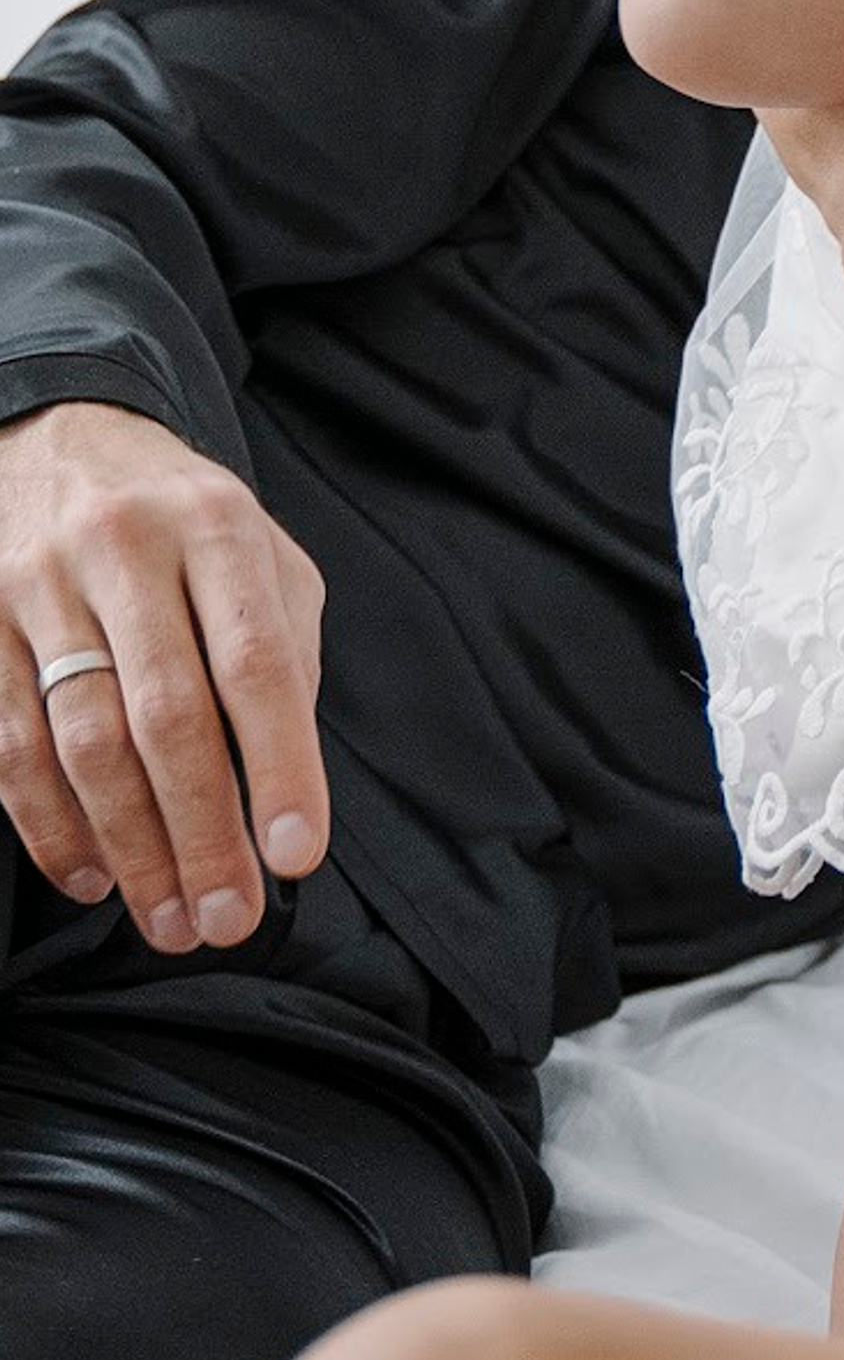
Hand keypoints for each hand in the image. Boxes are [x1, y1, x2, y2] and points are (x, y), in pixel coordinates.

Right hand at [0, 401, 327, 952]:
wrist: (64, 439)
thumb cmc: (187, 524)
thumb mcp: (263, 556)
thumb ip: (284, 651)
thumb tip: (283, 780)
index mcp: (215, 527)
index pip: (256, 661)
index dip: (282, 766)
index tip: (298, 855)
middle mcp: (122, 549)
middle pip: (165, 717)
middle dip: (202, 833)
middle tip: (229, 920)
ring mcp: (36, 586)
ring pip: (81, 743)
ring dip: (130, 848)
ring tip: (170, 918)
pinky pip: (10, 747)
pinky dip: (50, 826)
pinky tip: (93, 874)